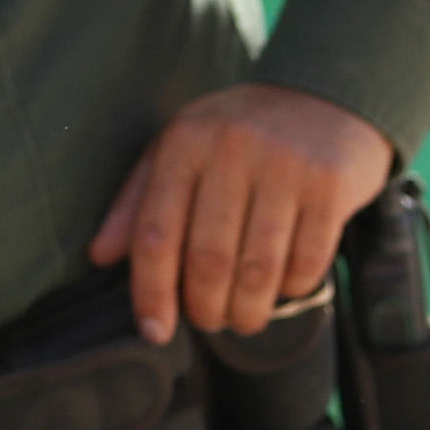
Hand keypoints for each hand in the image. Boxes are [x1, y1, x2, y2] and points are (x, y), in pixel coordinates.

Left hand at [91, 83, 394, 342]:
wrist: (326, 96)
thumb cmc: (240, 134)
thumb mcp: (181, 150)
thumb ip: (138, 200)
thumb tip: (99, 257)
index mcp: (186, 142)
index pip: (157, 234)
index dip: (152, 293)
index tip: (155, 332)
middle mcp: (232, 148)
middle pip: (209, 261)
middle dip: (206, 309)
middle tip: (210, 321)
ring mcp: (286, 166)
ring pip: (258, 271)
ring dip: (248, 311)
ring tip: (244, 319)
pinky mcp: (330, 185)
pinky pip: (306, 263)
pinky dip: (292, 289)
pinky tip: (284, 286)